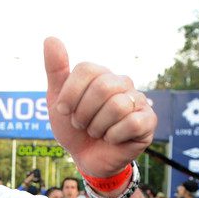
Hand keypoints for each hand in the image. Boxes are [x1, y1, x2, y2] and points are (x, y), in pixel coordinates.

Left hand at [44, 38, 156, 176]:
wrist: (86, 159)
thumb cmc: (73, 129)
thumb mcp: (57, 101)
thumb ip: (56, 71)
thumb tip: (50, 38)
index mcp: (100, 75)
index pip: (86, 70)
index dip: (70, 94)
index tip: (64, 111)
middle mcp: (122, 83)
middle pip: (103, 87)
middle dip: (83, 113)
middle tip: (82, 124)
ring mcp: (137, 100)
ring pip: (116, 106)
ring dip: (97, 127)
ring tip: (96, 132)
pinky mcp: (148, 121)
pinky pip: (131, 123)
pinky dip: (114, 136)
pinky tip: (112, 139)